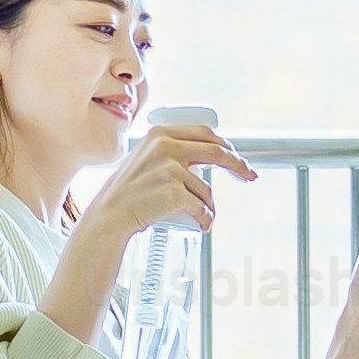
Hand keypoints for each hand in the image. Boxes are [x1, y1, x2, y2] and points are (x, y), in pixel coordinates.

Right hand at [42, 121, 247, 353]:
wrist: (108, 217)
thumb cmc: (127, 194)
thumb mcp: (146, 159)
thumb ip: (170, 151)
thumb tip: (206, 154)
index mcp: (161, 133)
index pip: (206, 133)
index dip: (227, 145)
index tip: (238, 157)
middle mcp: (166, 146)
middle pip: (218, 152)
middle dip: (238, 165)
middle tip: (249, 176)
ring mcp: (170, 169)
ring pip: (208, 189)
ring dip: (210, 206)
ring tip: (199, 216)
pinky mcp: (174, 192)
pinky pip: (203, 208)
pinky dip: (206, 220)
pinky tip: (202, 225)